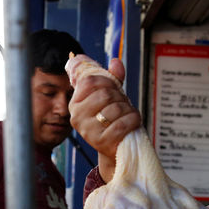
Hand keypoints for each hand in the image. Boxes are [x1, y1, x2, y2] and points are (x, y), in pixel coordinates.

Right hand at [69, 58, 141, 181]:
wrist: (114, 146)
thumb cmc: (111, 118)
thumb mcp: (110, 96)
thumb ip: (112, 78)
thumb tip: (116, 62)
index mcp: (75, 103)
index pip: (90, 81)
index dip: (107, 80)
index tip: (114, 88)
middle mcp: (77, 117)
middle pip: (105, 94)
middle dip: (120, 97)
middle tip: (123, 104)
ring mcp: (87, 131)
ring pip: (115, 109)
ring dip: (128, 109)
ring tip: (128, 114)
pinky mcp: (100, 142)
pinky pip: (122, 124)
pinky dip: (133, 120)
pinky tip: (133, 121)